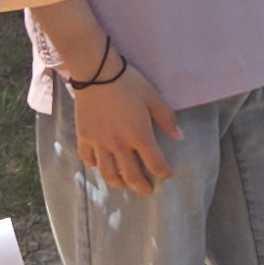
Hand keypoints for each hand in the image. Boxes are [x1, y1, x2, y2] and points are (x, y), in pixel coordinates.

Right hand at [72, 64, 181, 194]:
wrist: (96, 73)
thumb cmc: (128, 83)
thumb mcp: (153, 97)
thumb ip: (166, 118)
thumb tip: (179, 137)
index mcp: (139, 136)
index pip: (155, 164)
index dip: (164, 172)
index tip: (168, 173)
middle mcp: (119, 145)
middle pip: (131, 175)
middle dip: (142, 186)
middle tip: (147, 191)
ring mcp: (99, 143)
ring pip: (108, 173)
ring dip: (118, 182)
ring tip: (123, 184)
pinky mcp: (84, 137)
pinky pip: (88, 158)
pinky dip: (95, 165)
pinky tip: (100, 164)